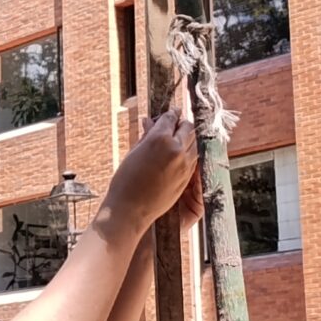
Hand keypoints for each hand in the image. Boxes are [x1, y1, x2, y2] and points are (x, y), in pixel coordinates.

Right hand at [103, 107, 199, 232]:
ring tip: (181, 139)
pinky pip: (194, 158)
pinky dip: (190, 152)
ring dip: (189, 138)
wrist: (130, 209)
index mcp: (159, 139)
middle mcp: (176, 149)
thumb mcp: (134, 153)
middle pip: (188, 128)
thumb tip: (149, 122)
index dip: (171, 113)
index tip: (172, 112)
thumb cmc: (125, 181)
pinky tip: (181, 153)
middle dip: (182, 124)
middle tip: (177, 124)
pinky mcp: (187, 177)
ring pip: (195, 143)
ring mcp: (184, 164)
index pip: (171, 118)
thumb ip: (146, 136)